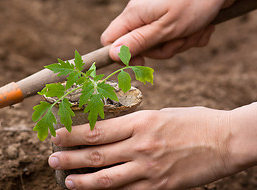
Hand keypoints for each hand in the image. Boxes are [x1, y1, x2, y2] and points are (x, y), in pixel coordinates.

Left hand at [48, 105, 256, 189]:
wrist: (227, 140)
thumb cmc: (194, 121)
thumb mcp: (160, 114)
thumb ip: (133, 125)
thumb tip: (109, 133)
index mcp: (140, 122)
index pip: (96, 130)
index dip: (72, 135)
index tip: (56, 136)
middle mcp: (141, 146)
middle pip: (96, 154)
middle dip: (69, 159)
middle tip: (52, 161)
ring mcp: (149, 168)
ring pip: (107, 178)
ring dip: (83, 182)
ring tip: (67, 183)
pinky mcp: (160, 186)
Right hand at [101, 0, 233, 64]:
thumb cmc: (195, 1)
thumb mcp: (165, 28)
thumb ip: (137, 42)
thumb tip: (112, 54)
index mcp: (134, 15)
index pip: (109, 40)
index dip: (121, 55)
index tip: (141, 60)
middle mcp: (143, 14)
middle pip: (140, 46)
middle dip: (162, 49)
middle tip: (178, 39)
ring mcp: (158, 15)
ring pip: (161, 44)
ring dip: (181, 43)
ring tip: (194, 29)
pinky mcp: (173, 17)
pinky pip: (176, 37)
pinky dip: (191, 36)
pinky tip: (203, 26)